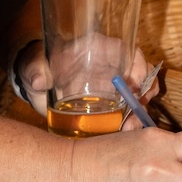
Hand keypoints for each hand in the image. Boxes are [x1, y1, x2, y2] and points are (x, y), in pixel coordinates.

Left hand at [14, 37, 151, 123]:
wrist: (35, 85)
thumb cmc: (38, 67)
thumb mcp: (35, 67)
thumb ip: (36, 70)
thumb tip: (37, 80)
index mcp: (97, 49)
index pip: (127, 51)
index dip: (137, 65)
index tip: (134, 86)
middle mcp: (110, 66)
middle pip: (141, 72)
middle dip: (146, 90)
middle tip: (139, 108)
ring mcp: (112, 86)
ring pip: (140, 93)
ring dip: (140, 109)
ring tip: (130, 126)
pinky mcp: (109, 104)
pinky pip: (128, 111)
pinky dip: (132, 121)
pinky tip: (125, 132)